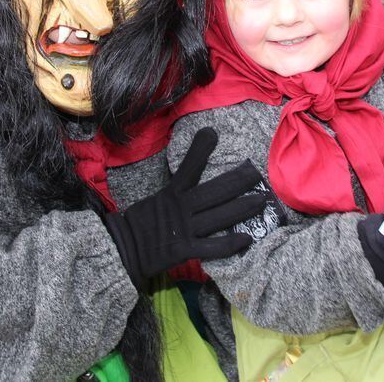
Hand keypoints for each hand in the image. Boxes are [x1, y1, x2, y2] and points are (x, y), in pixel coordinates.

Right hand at [104, 128, 266, 288]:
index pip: (187, 168)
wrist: (122, 251)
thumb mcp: (158, 198)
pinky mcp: (184, 251)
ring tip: (260, 202)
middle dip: (237, 182)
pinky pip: (211, 247)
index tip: (212, 132)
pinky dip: (228, 243)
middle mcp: (179, 209)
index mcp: (171, 193)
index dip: (199, 150)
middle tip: (257, 174)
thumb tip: (194, 170)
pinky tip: (246, 239)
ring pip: (217, 217)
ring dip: (240, 209)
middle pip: (213, 192)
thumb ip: (177, 186)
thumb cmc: (143, 223)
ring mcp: (183, 230)